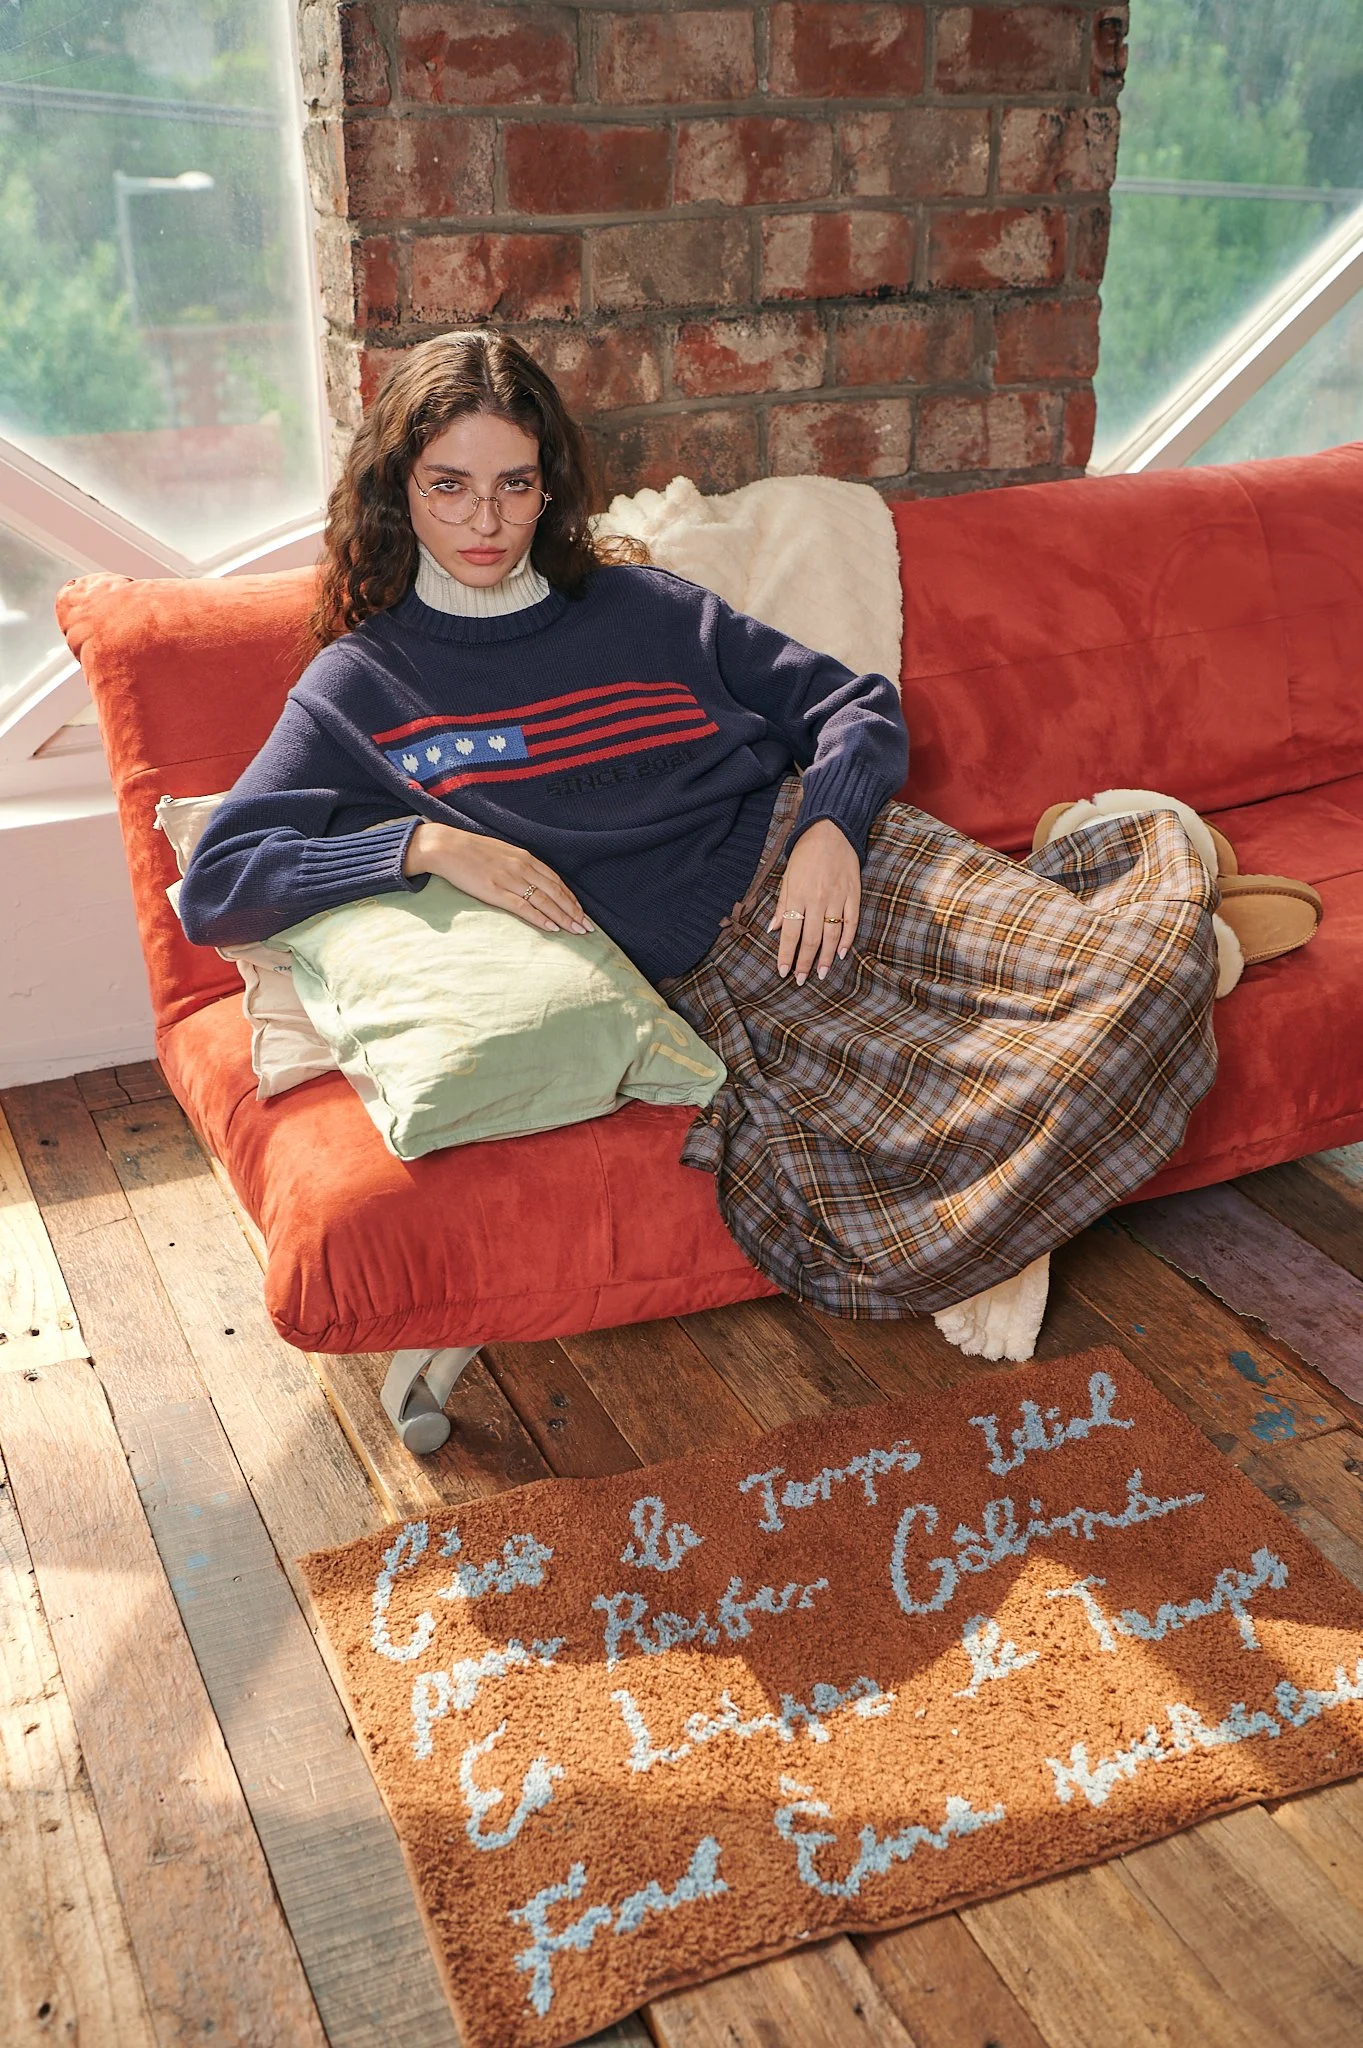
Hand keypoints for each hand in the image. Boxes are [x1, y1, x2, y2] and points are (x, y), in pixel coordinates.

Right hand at [404, 822, 591, 934]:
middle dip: (574, 911)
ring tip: (577, 931)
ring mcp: (510, 879)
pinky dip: (540, 918)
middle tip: (588, 927)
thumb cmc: (471, 850)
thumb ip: (518, 866)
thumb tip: (530, 881)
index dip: (571, 898)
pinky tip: (553, 928)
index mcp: (524, 858)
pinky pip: (524, 907)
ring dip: (563, 918)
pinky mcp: (496, 891)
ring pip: (545, 901)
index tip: (582, 912)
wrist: (446, 846)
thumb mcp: (502, 853)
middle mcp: (522, 868)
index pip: (556, 881)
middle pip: (556, 892)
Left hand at [767, 819, 860, 983]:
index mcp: (797, 895)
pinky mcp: (853, 894)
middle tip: (802, 980)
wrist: (831, 831)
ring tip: (820, 974)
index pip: (790, 933)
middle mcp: (817, 899)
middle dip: (805, 962)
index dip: (787, 955)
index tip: (783, 972)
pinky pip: (850, 922)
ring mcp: (837, 897)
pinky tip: (840, 953)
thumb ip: (782, 905)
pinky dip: (846, 939)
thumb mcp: (787, 877)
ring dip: (825, 957)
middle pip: (810, 939)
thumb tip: (774, 929)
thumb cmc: (805, 855)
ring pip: (831, 935)